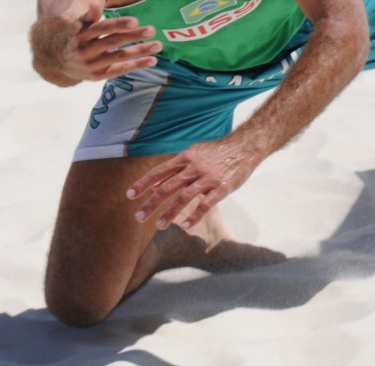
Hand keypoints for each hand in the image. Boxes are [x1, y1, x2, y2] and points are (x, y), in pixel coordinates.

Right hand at [62, 2, 161, 81]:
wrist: (61, 63)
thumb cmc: (78, 39)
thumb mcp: (81, 25)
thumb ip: (90, 16)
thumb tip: (95, 2)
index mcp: (82, 35)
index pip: (102, 28)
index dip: (118, 24)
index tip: (135, 21)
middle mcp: (86, 50)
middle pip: (113, 42)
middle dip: (133, 36)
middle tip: (151, 30)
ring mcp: (92, 64)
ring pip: (119, 57)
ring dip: (140, 51)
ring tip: (158, 45)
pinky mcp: (98, 76)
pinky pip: (120, 70)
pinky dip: (137, 65)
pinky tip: (152, 60)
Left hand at [127, 139, 260, 230]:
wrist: (244, 147)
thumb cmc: (217, 152)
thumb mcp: (194, 154)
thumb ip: (177, 167)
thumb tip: (157, 181)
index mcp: (185, 158)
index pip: (159, 172)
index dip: (143, 183)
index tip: (130, 195)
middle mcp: (193, 168)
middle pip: (167, 187)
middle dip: (151, 203)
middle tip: (138, 217)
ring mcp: (208, 178)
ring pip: (184, 197)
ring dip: (170, 213)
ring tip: (159, 226)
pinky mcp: (222, 188)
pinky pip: (206, 204)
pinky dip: (195, 215)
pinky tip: (186, 226)